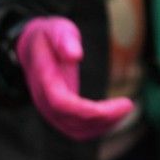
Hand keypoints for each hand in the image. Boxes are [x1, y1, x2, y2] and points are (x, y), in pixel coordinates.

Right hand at [16, 16, 132, 140]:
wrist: (32, 46)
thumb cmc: (49, 35)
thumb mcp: (57, 28)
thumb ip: (64, 40)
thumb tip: (75, 55)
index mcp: (44, 79)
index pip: (62, 104)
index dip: (90, 110)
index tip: (122, 103)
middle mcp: (44, 100)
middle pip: (71, 121)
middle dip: (102, 118)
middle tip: (128, 105)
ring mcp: (50, 109)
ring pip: (75, 130)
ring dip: (102, 126)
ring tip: (124, 109)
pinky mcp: (59, 113)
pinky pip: (77, 129)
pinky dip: (97, 127)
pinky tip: (115, 115)